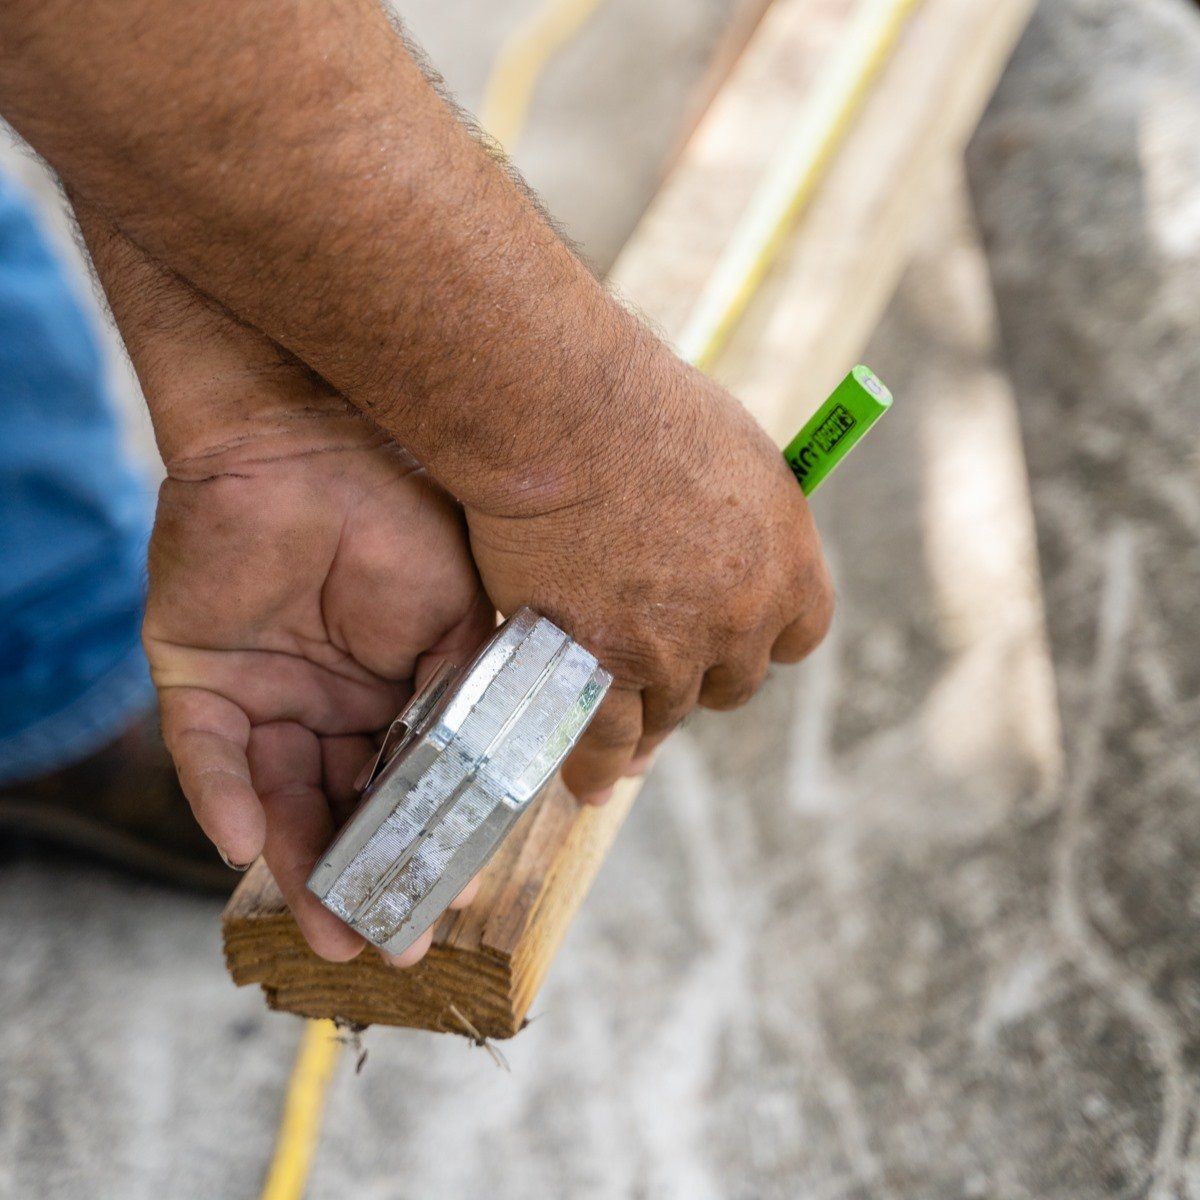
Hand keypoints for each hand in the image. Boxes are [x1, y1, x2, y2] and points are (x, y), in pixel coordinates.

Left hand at [147, 421, 494, 962]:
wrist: (315, 436)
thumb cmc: (406, 516)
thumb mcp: (465, 621)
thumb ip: (468, 699)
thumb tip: (491, 784)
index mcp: (394, 690)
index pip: (403, 783)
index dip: (419, 840)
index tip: (442, 899)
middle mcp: (327, 700)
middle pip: (338, 803)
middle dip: (356, 873)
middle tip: (377, 942)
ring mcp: (263, 688)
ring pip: (276, 793)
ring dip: (296, 858)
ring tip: (324, 924)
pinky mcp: (198, 671)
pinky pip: (207, 749)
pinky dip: (222, 795)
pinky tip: (244, 844)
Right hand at [463, 345, 833, 802]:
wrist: (566, 414)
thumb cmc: (640, 407)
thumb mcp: (731, 452)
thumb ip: (740, 516)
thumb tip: (727, 536)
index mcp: (789, 561)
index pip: (797, 636)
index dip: (758, 640)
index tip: (730, 642)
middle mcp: (744, 617)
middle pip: (732, 682)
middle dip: (698, 676)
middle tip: (660, 669)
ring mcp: (675, 650)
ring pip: (667, 714)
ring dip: (645, 722)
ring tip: (623, 748)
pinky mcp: (605, 666)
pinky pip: (608, 736)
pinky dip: (597, 762)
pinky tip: (589, 781)